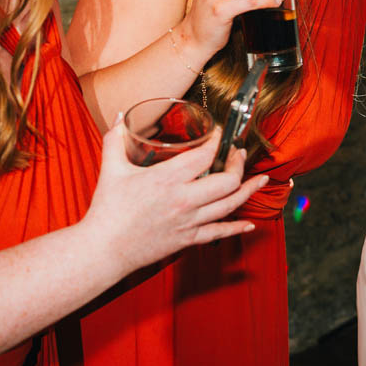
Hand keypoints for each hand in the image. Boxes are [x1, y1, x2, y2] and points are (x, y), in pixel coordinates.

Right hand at [83, 120, 262, 273]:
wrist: (105, 249)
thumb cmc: (107, 209)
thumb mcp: (111, 169)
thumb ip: (115, 140)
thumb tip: (119, 116)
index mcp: (167, 179)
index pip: (205, 155)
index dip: (217, 141)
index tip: (219, 134)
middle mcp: (184, 199)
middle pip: (227, 180)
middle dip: (238, 164)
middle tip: (239, 154)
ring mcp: (189, 221)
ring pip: (229, 205)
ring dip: (249, 190)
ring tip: (261, 180)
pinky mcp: (188, 239)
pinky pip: (219, 232)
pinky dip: (237, 227)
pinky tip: (249, 224)